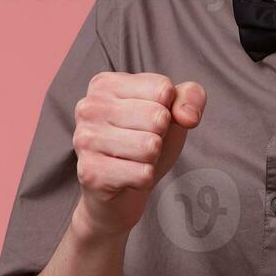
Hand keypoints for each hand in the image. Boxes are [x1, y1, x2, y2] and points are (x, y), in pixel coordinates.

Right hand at [71, 72, 205, 241]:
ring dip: (152, 158)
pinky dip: (144, 178)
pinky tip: (126, 176)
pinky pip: (143, 174)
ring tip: (133, 158)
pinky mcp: (90, 172)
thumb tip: (188, 116)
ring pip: (151, 146)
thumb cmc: (144, 141)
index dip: (168, 110)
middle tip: (141, 143)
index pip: (163, 89)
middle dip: (160, 136)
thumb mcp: (172, 111)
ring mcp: (85, 140)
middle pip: (158, 117)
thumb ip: (191, 97)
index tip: (148, 120)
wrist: (120, 192)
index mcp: (105, 84)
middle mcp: (88, 107)